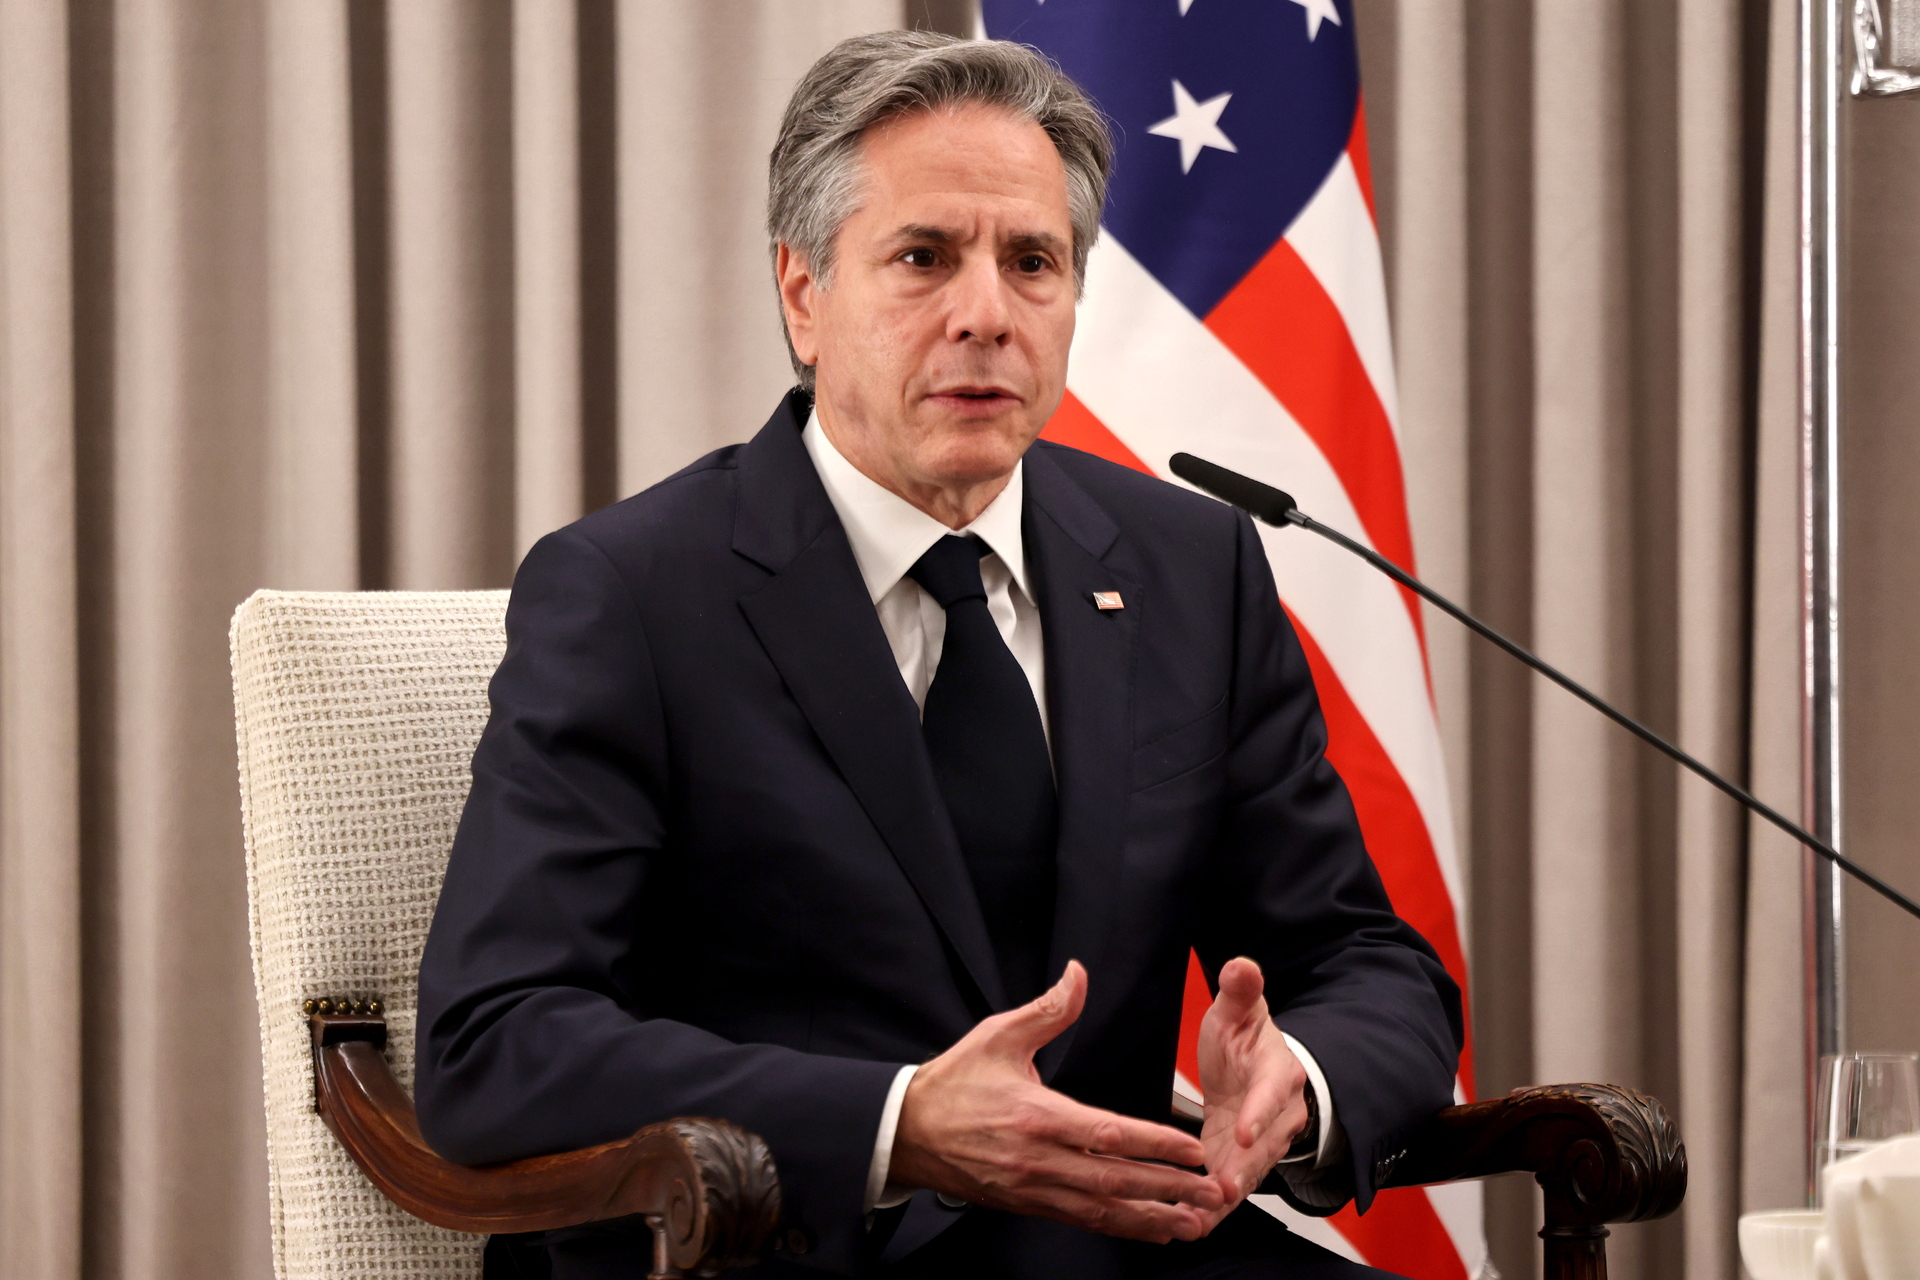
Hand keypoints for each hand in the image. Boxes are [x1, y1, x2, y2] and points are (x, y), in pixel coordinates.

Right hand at [889, 960, 1224, 1242]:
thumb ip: (1047, 1010)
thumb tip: (1078, 975)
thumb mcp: (998, 1035)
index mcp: (1037, 1115)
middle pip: (1114, 1179)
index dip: (1154, 1145)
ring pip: (1102, 1208)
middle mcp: (1039, 1158)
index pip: (1108, 1133)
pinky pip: (1082, 1220)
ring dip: (1152, 1217)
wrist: (907, 1132)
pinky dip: (1120, 1227)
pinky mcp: (1028, 1204)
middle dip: (1168, 1189)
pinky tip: (1149, 1229)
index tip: (1191, 1151)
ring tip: (1193, 1222)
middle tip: (1212, 1194)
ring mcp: (1034, 1187)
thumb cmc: (953, 1083)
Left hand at [1195, 957, 1307, 1225]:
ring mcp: (1261, 1145)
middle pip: (1262, 1148)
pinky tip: (1187, 1226)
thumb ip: (1241, 990)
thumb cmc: (1245, 1038)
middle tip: (1217, 1190)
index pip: (1271, 1095)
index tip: (1243, 1132)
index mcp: (1278, 1074)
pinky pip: (1229, 1188)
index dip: (1259, 1114)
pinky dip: (1212, 1210)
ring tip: (1198, 1219)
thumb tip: (1241, 965)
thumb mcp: (1240, 1010)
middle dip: (1241, 1171)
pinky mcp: (1240, 1163)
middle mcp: (1277, 1116)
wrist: (1256, 1068)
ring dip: (1224, 1199)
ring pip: (1246, 1175)